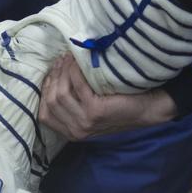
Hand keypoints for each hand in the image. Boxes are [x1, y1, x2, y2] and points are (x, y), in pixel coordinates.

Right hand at [38, 55, 177, 139]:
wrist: (147, 109)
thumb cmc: (119, 106)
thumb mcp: (90, 110)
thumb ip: (72, 103)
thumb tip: (54, 77)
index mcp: (71, 133)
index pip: (44, 113)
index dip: (45, 91)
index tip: (52, 73)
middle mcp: (75, 131)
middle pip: (51, 101)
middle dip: (53, 78)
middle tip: (60, 61)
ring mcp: (84, 123)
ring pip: (60, 94)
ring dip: (63, 73)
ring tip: (69, 59)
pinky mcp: (95, 112)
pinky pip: (77, 86)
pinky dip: (75, 71)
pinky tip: (79, 62)